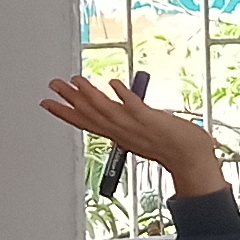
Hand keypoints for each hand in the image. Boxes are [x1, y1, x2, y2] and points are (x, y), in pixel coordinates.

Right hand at [40, 74, 224, 197]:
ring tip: (75, 81)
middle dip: (70, 100)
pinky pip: (133, 107)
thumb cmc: (171, 147)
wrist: (191, 158)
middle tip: (54, 86)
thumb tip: (118, 99)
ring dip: (89, 95)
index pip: (86, 123)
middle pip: (90, 115)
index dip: (65, 113)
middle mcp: (123, 132)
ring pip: (106, 110)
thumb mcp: (140, 132)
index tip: (48, 103)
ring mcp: (136, 126)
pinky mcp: (150, 120)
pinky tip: (111, 83)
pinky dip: (122, 95)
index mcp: (118, 135)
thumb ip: (127, 118)